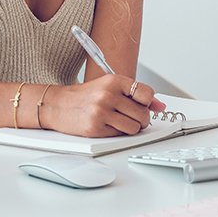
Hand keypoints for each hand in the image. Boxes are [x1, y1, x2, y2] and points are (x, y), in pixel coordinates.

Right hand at [42, 75, 165, 137]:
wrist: (57, 104)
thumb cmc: (85, 96)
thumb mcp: (110, 87)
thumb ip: (135, 94)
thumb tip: (160, 106)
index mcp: (114, 81)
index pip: (146, 93)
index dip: (147, 103)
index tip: (142, 105)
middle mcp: (108, 95)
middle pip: (143, 113)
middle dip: (141, 119)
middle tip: (132, 116)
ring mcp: (101, 112)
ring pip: (134, 127)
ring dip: (131, 128)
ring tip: (120, 121)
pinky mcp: (95, 128)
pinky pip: (120, 135)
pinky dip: (118, 133)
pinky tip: (108, 125)